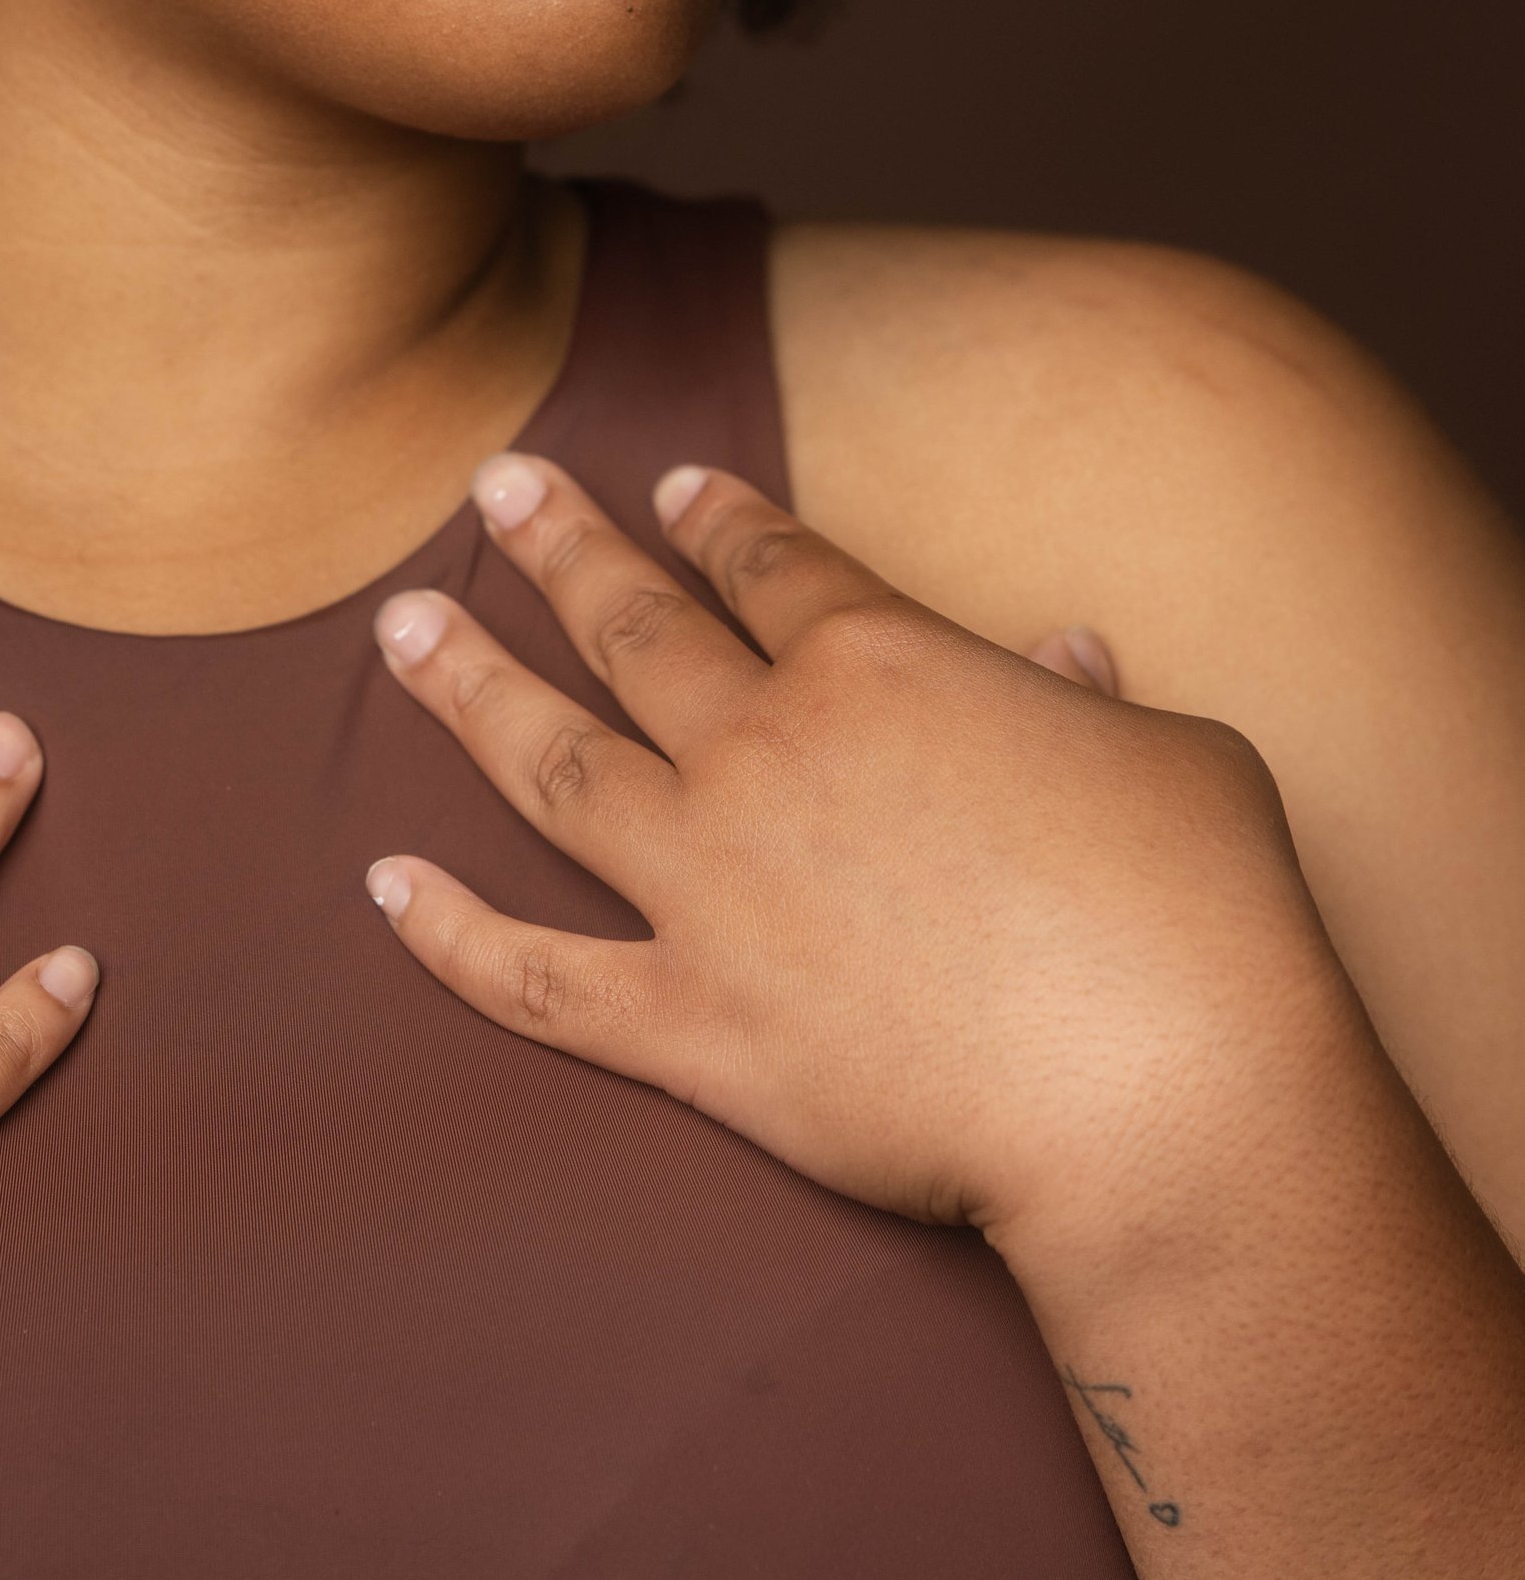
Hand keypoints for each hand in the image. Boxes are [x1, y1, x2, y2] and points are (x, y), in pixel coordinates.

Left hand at [365, 456, 1354, 1276]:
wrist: (1159, 1096)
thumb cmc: (1197, 915)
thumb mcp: (1173, 756)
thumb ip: (1088, 705)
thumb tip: (1069, 658)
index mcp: (881, 664)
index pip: (770, 564)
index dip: (713, 518)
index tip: (668, 484)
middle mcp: (767, 751)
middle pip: (631, 625)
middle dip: (556, 546)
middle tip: (493, 484)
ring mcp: (711, 886)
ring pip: (551, 761)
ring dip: (466, 686)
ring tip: (398, 627)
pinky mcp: (690, 1025)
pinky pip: (536, 973)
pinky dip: (449, 933)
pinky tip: (382, 885)